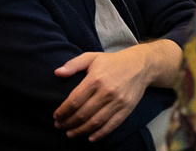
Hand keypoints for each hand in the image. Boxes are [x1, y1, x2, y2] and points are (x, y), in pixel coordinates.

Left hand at [53, 41, 179, 140]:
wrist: (139, 65)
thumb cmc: (111, 61)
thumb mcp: (91, 57)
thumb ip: (73, 64)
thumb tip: (57, 73)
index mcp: (95, 79)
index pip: (75, 100)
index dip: (63, 111)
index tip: (56, 116)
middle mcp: (106, 92)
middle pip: (83, 113)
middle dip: (69, 123)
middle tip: (59, 127)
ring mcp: (117, 102)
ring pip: (96, 122)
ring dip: (81, 130)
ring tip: (70, 134)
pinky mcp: (126, 110)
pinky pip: (112, 125)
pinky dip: (100, 134)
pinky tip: (90, 138)